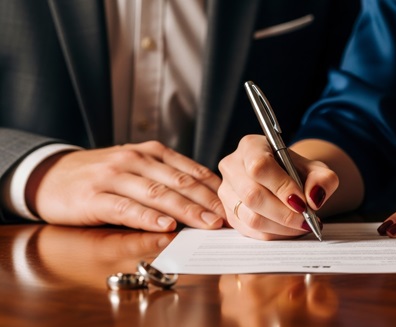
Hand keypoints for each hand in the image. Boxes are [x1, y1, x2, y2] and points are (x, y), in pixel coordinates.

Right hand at [27, 141, 225, 231]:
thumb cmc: (102, 175)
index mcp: (151, 152)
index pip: (191, 171)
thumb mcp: (137, 167)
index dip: (214, 190)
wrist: (50, 175)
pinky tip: (165, 225)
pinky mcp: (94, 196)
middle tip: (227, 219)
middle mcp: (135, 159)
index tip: (233, 207)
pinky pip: (125, 207)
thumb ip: (166, 177)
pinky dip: (147, 217)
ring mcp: (114, 176)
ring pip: (157, 193)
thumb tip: (206, 198)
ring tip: (205, 224)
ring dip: (185, 210)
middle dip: (207, 202)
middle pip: (179, 182)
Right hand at [218, 135, 337, 239]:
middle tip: (305, 219)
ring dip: (281, 227)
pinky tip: (288, 229)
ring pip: (251, 218)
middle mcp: (232, 166)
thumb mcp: (317, 169)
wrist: (286, 179)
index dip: (281, 187)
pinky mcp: (229, 213)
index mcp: (251, 146)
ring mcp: (227, 191)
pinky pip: (250, 231)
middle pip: (252, 195)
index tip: (302, 202)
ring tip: (300, 225)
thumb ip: (323, 179)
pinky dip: (274, 234)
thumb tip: (314, 198)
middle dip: (284, 214)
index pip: (259, 167)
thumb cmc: (297, 171)